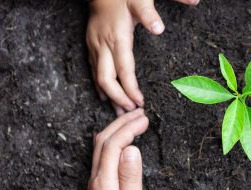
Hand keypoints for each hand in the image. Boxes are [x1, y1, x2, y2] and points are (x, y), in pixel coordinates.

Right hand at [86, 0, 199, 114]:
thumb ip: (150, 14)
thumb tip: (159, 29)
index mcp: (118, 37)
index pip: (123, 69)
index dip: (130, 89)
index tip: (139, 103)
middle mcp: (103, 44)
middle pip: (106, 79)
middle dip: (118, 98)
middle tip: (130, 113)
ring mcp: (94, 45)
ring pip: (97, 77)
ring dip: (109, 96)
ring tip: (119, 113)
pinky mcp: (90, 44)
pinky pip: (92, 70)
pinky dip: (99, 86)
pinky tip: (105, 96)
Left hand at [87, 109, 148, 189]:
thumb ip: (130, 179)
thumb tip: (131, 149)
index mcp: (104, 182)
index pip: (113, 145)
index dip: (129, 128)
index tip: (144, 119)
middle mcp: (95, 180)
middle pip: (103, 141)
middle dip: (121, 123)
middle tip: (139, 113)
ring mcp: (95, 184)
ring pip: (100, 147)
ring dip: (116, 130)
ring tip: (132, 121)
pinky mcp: (98, 188)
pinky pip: (102, 156)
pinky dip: (113, 141)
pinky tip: (121, 142)